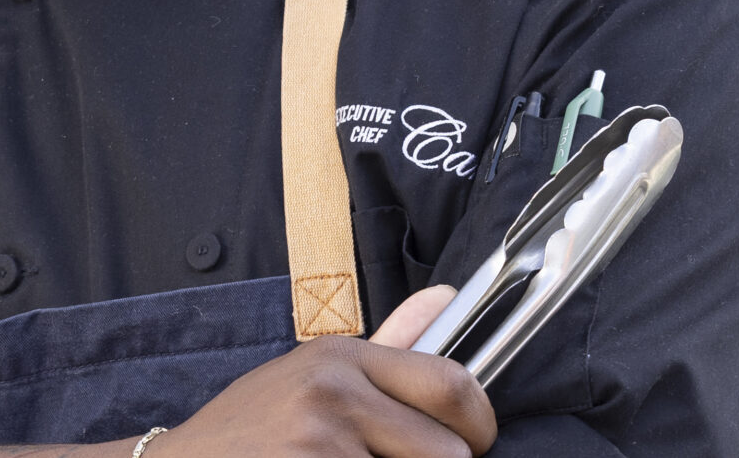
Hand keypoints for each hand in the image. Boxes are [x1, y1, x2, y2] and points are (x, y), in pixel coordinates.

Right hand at [152, 286, 493, 457]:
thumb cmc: (258, 426)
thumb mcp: (317, 373)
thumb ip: (392, 345)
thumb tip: (449, 295)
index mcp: (343, 356)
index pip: (453, 383)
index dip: (480, 425)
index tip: (473, 442)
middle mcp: (335, 392)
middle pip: (450, 455)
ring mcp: (322, 443)